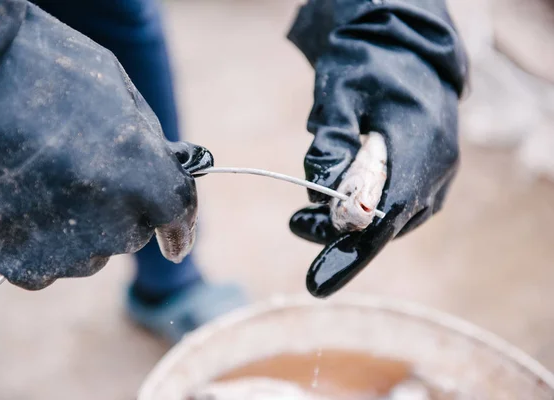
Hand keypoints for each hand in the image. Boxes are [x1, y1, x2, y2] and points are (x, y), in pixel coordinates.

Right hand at [0, 4, 210, 289]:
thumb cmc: (48, 72)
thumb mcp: (121, 94)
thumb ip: (151, 144)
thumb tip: (167, 167)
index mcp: (147, 179)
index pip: (177, 216)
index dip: (181, 229)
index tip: (178, 245)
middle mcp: (114, 224)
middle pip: (132, 231)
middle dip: (120, 209)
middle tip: (83, 170)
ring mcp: (68, 251)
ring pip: (92, 252)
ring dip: (80, 228)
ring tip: (43, 179)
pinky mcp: (24, 265)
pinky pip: (49, 265)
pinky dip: (41, 242)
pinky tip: (20, 203)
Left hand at [287, 0, 467, 296]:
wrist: (411, 55)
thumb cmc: (372, 68)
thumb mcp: (341, 94)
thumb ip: (330, 141)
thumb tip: (318, 189)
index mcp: (420, 150)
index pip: (383, 218)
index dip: (349, 253)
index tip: (315, 283)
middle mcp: (435, 173)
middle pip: (382, 226)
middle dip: (335, 235)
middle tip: (294, 224)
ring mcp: (436, 179)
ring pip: (388, 222)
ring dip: (345, 225)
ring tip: (302, 217)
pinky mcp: (428, 180)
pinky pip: (393, 210)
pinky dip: (361, 213)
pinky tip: (333, 203)